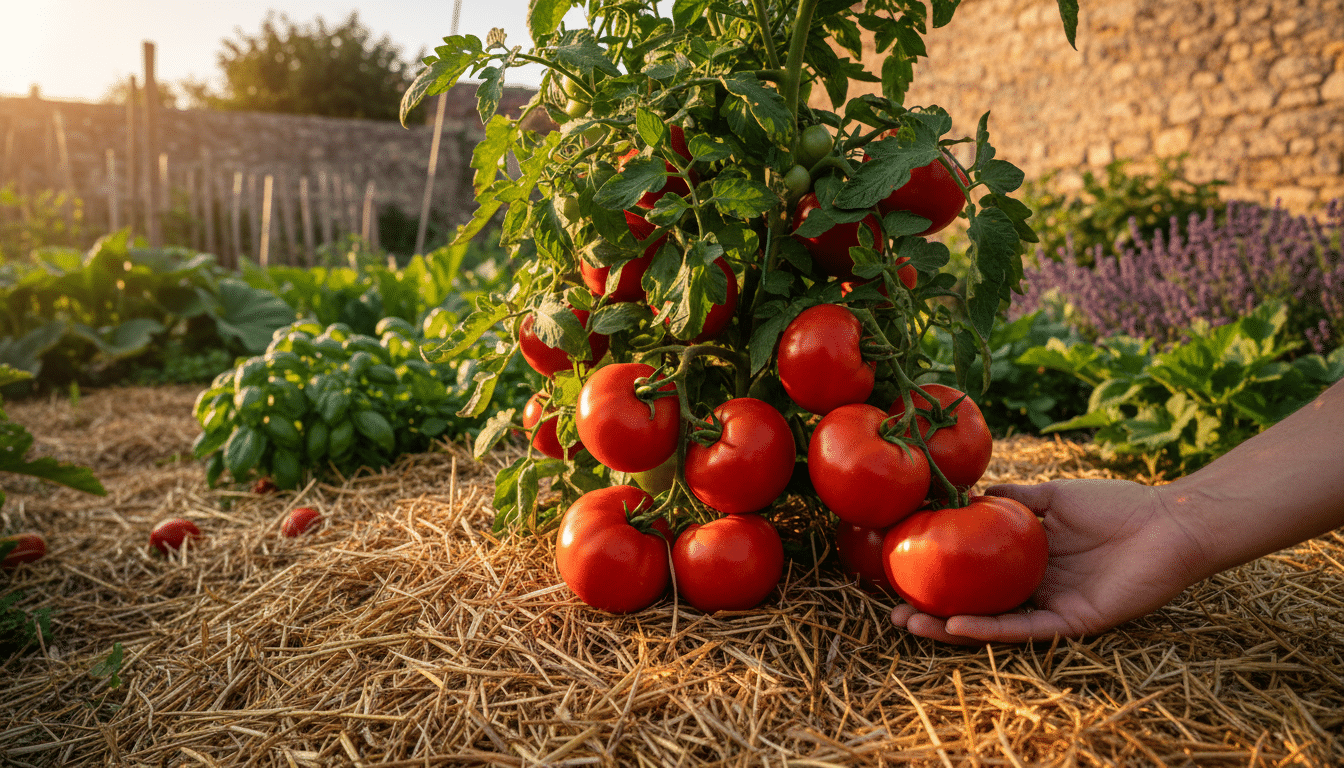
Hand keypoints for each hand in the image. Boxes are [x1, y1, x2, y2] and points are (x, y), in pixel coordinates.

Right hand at [890, 478, 1211, 642]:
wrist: (1169, 521)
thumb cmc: (1117, 504)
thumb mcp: (1055, 495)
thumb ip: (1015, 499)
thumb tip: (969, 491)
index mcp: (1028, 560)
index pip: (975, 573)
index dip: (939, 575)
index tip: (900, 569)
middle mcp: (1035, 587)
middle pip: (974, 605)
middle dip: (932, 612)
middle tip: (893, 614)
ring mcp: (1051, 606)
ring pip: (991, 624)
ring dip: (949, 628)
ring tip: (911, 624)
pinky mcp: (1073, 621)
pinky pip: (1025, 629)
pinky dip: (989, 629)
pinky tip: (956, 624)